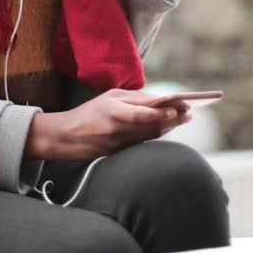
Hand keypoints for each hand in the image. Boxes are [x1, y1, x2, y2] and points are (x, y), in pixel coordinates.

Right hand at [24, 89, 192, 160]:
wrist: (64, 137)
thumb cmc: (89, 113)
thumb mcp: (108, 98)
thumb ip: (133, 99)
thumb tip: (159, 100)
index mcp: (112, 110)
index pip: (141, 112)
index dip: (161, 112)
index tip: (179, 108)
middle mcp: (116, 127)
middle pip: (150, 125)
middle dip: (172, 120)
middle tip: (189, 114)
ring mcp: (117, 143)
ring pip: (149, 136)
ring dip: (168, 128)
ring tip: (183, 119)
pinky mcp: (117, 153)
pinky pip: (142, 143)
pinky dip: (156, 135)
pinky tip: (167, 128)